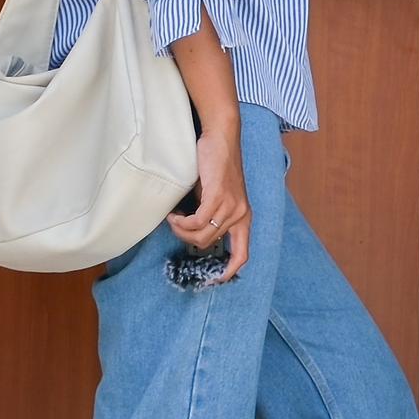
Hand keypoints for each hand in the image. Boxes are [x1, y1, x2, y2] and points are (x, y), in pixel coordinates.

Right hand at [163, 19, 249, 267]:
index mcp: (244, 217)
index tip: (214, 280)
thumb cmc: (216, 166)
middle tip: (176, 226)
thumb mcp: (219, 197)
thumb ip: (213, 216)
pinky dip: (182, 221)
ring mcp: (231, 206)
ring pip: (201, 235)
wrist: (221, 138)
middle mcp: (241, 215)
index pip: (243, 254)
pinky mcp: (219, 196)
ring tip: (174, 218)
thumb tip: (196, 236)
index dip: (230, 271)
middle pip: (209, 245)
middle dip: (187, 240)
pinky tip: (175, 213)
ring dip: (182, 230)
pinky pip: (196, 222)